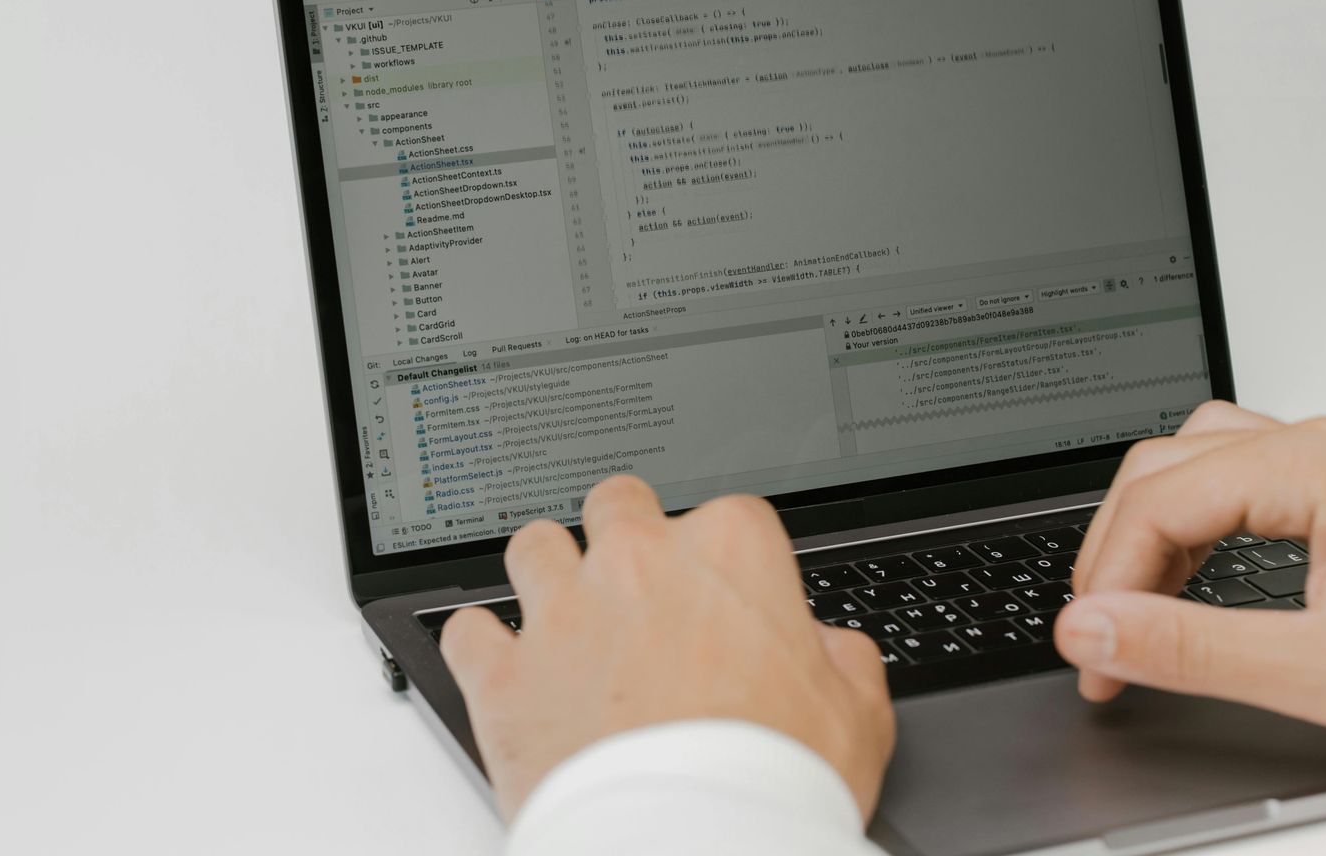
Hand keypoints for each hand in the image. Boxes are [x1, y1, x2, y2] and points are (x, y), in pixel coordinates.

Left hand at [440, 475, 894, 821]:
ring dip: (549, 576)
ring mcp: (562, 612)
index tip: (727, 598)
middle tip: (641, 592)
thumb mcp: (856, 714)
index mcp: (729, 552)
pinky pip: (469, 631)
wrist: (692, 846)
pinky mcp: (503, 674)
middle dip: (627, 537)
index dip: (727, 561)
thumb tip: (826, 647)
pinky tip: (506, 673)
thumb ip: (839, 657)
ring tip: (569, 622)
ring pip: (534, 546)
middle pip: (618, 503)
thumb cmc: (770, 782)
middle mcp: (637, 563)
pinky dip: (484, 650)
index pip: (728, 515)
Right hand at [1058, 401, 1325, 768]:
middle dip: (1116, 553)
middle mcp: (1324, 446)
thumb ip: (1195, 649)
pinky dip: (1194, 528)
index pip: (1159, 500)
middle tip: (1101, 637)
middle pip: (1163, 467)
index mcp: (1318, 465)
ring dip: (1151, 531)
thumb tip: (1093, 631)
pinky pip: (1236, 480)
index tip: (1092, 651)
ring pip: (1194, 463)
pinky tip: (1192, 579)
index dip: (1108, 580)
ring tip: (1136, 606)